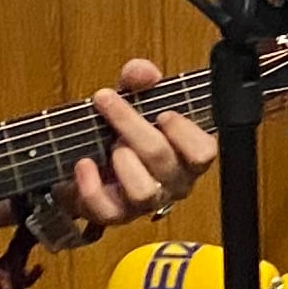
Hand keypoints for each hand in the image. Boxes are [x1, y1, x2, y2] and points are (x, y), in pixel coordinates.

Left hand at [64, 60, 217, 226]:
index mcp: (187, 156)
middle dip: (131, 125)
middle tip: (107, 101)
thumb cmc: (123, 132)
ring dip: (121, 160)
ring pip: (143, 191)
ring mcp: (144, 203)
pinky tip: (84, 165)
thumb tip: (143, 72)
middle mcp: (172, 183)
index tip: (161, 113)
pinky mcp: (115, 216)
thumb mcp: (133, 99)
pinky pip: (107, 209)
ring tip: (109, 145)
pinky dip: (91, 185)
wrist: (88, 162)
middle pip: (162, 158)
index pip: (203, 152)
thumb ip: (140, 79)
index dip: (183, 131)